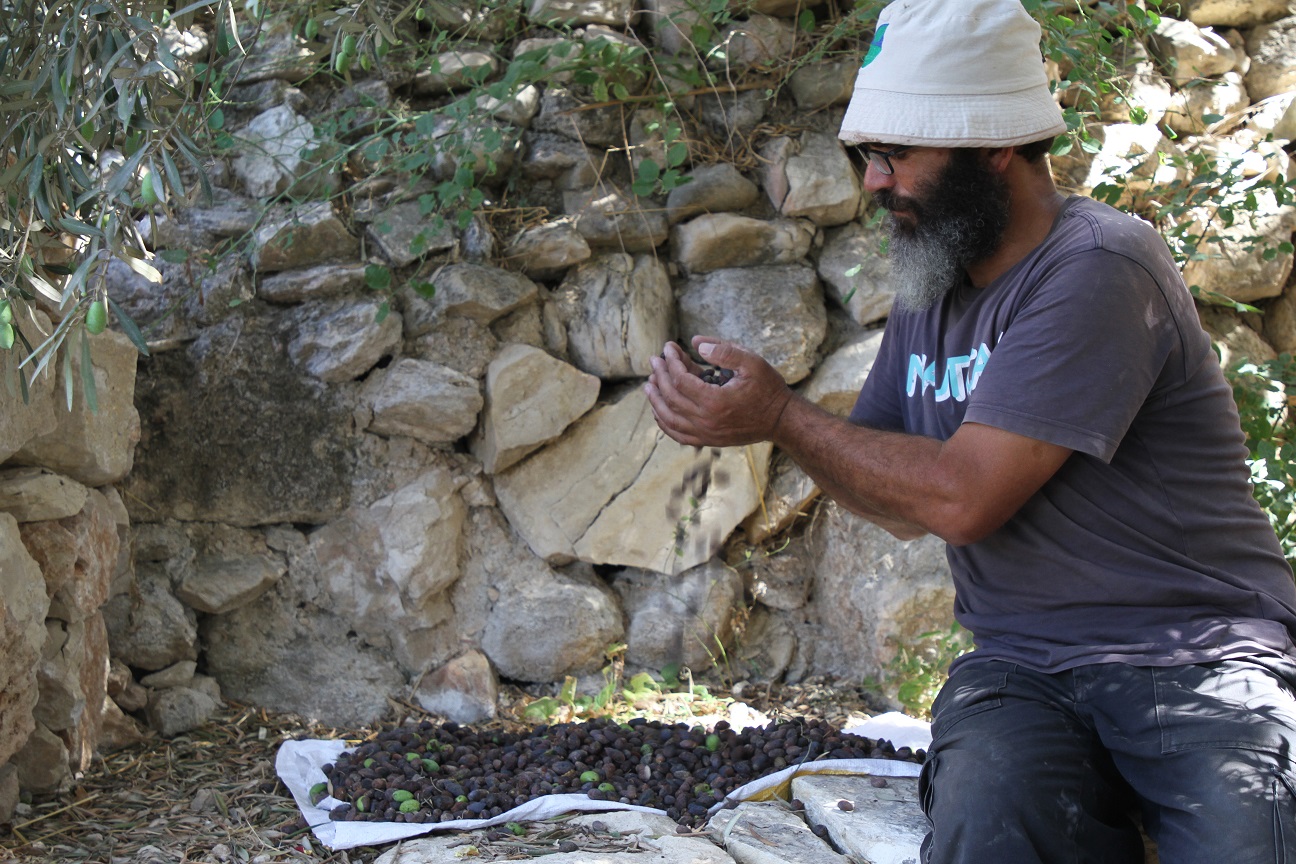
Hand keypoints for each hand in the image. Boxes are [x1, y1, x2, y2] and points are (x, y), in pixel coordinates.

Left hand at [645, 336, 793, 447]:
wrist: (780, 419)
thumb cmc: (767, 388)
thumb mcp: (751, 362)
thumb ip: (724, 350)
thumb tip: (696, 344)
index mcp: (715, 401)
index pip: (681, 380)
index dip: (671, 361)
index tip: (668, 347)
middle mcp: (706, 420)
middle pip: (671, 397)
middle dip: (660, 375)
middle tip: (654, 360)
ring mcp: (705, 434)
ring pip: (669, 418)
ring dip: (656, 400)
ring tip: (649, 383)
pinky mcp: (707, 440)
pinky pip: (677, 434)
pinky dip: (664, 422)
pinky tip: (658, 410)